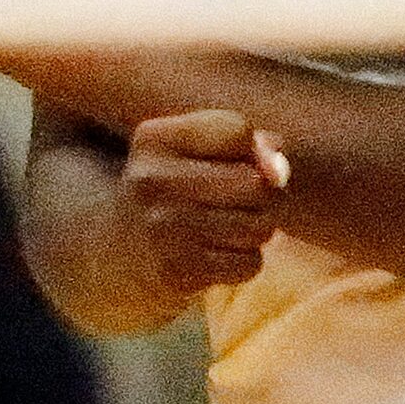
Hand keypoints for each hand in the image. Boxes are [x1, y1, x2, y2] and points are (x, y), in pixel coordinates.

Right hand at [119, 109, 284, 300]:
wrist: (126, 250)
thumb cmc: (180, 187)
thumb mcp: (198, 148)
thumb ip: (246, 143)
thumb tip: (278, 171)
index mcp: (155, 139)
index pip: (238, 131)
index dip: (249, 149)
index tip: (230, 162)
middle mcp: (152, 181)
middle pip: (256, 183)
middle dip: (264, 194)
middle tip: (242, 201)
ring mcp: (162, 230)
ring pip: (258, 226)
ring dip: (258, 229)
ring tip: (230, 225)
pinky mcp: (177, 272)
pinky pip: (249, 263)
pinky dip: (245, 260)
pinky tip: (219, 253)